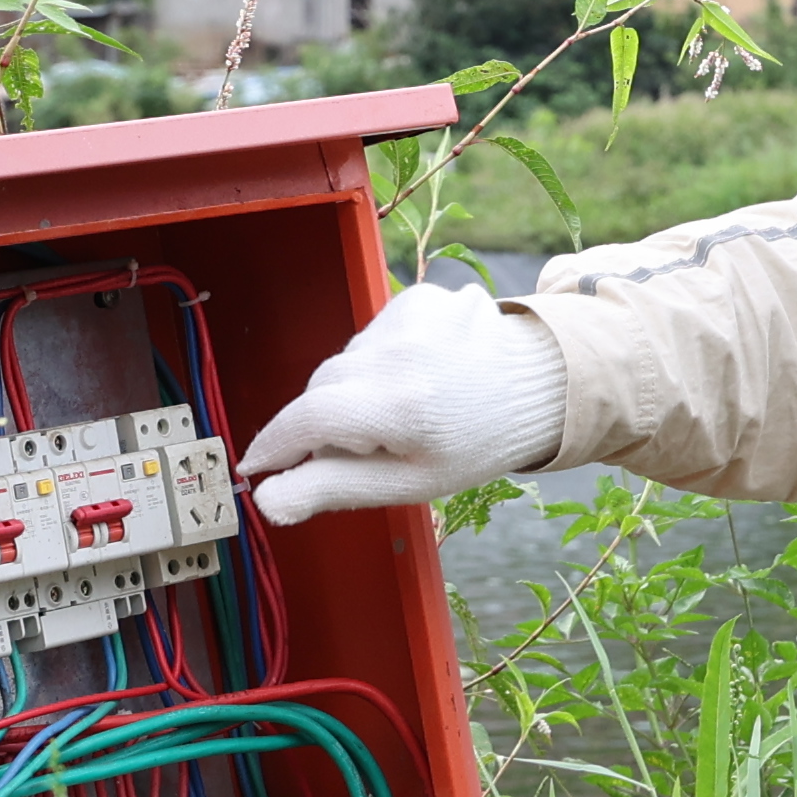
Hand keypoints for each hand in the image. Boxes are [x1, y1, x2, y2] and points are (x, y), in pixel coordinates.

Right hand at [239, 281, 566, 519]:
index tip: (254, 468)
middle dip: (324, 423)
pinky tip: (419, 373)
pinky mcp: (420, 296)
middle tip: (365, 447)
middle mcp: (402, 352)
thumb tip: (266, 501)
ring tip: (406, 408)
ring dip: (355, 389)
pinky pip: (371, 335)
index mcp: (401, 405)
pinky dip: (380, 358)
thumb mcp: (407, 482)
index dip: (272, 446)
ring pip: (343, 361)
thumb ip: (332, 488)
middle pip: (320, 390)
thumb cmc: (476, 444)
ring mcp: (412, 316)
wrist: (542, 389)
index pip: (306, 420)